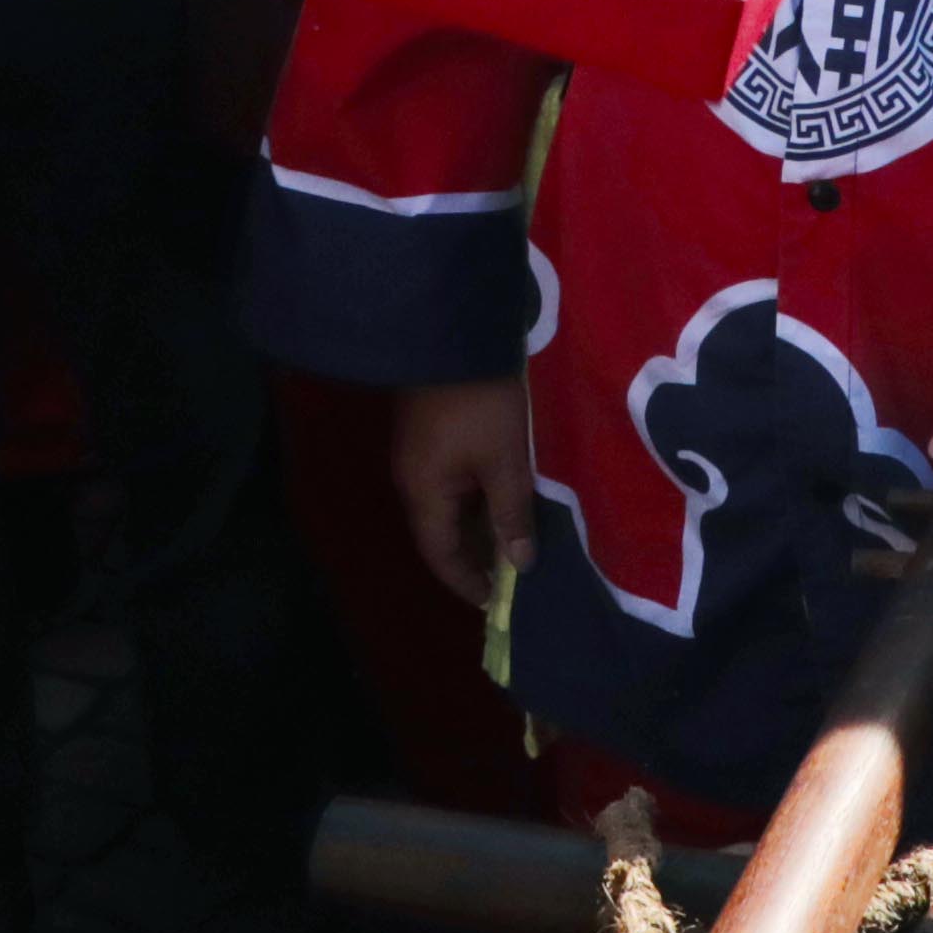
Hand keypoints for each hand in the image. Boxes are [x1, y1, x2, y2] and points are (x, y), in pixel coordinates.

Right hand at [391, 369, 534, 609]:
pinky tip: (501, 499)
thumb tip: (519, 565)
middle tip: (511, 572)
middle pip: (441, 533)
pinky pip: (450, 483)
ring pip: (447, 507)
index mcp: (424, 494)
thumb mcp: (505, 461)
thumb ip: (512, 515)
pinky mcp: (428, 434)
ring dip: (476, 526)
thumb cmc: (480, 404)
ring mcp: (417, 455)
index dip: (467, 581)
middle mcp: (412, 480)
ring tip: (513, 539)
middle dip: (474, 555)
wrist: (453, 331)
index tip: (494, 601)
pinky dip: (474, 500)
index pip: (441, 555)